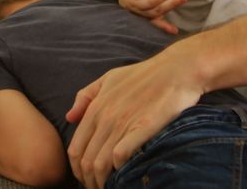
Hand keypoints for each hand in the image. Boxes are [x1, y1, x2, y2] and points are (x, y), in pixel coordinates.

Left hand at [65, 50, 202, 188]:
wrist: (177, 70)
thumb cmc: (144, 74)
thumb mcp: (109, 78)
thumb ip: (86, 96)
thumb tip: (69, 118)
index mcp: (96, 108)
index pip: (75, 149)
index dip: (77, 171)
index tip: (86, 179)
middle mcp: (106, 117)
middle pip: (86, 161)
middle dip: (89, 181)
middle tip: (98, 188)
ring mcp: (123, 123)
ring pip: (101, 164)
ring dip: (103, 182)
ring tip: (109, 188)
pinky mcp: (143, 128)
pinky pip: (121, 156)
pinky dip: (119, 170)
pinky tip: (124, 175)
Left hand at [118, 0, 184, 33]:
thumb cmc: (143, 4)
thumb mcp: (152, 12)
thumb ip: (162, 22)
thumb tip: (176, 32)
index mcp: (147, 19)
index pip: (158, 23)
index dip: (166, 27)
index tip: (176, 31)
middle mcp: (141, 13)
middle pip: (158, 10)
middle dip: (172, 4)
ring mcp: (135, 3)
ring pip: (150, 1)